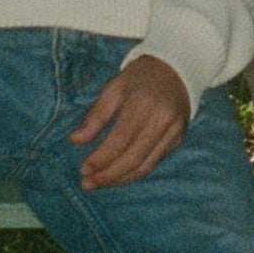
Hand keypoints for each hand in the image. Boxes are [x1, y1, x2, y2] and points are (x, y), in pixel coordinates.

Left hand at [73, 52, 190, 188]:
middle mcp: (162, 120)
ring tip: (99, 183)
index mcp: (143, 104)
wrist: (176, 69)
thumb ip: (95, 116)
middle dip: (108, 175)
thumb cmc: (139, 78)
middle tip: (87, 183)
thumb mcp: (113, 88)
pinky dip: (134, 173)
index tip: (83, 169)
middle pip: (133, 159)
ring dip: (119, 179)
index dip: (101, 159)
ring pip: (144, 166)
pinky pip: (153, 163)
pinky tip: (118, 176)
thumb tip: (75, 140)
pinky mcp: (178, 140)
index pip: (120, 141)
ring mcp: (173, 132)